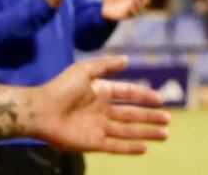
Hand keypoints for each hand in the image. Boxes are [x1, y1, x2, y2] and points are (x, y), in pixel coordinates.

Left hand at [27, 56, 169, 154]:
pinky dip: (130, 148)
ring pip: (128, 131)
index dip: (144, 96)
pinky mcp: (92, 143)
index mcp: (101, 92)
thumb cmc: (59, 88)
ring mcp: (98, 128)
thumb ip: (106, 66)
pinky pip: (115, 146)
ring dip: (146, 132)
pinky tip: (145, 148)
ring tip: (165, 134)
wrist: (39, 111)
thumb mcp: (84, 70)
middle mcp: (102, 111)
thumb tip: (126, 59)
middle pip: (132, 115)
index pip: (128, 94)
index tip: (160, 99)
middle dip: (150, 117)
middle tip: (168, 120)